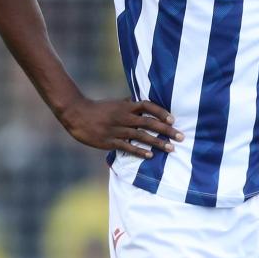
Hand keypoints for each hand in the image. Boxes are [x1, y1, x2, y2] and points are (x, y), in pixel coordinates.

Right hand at [57, 97, 183, 158]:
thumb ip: (128, 103)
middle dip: (166, 130)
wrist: (77, 115)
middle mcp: (124, 117)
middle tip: (181, 136)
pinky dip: (140, 151)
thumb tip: (140, 101)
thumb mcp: (114, 103)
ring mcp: (117, 129)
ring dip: (157, 142)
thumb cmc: (98, 109)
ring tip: (171, 149)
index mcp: (125, 106)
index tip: (172, 119)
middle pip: (149, 123)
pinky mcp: (109, 141)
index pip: (147, 106)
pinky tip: (150, 156)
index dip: (161, 112)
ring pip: (141, 136)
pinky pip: (127, 147)